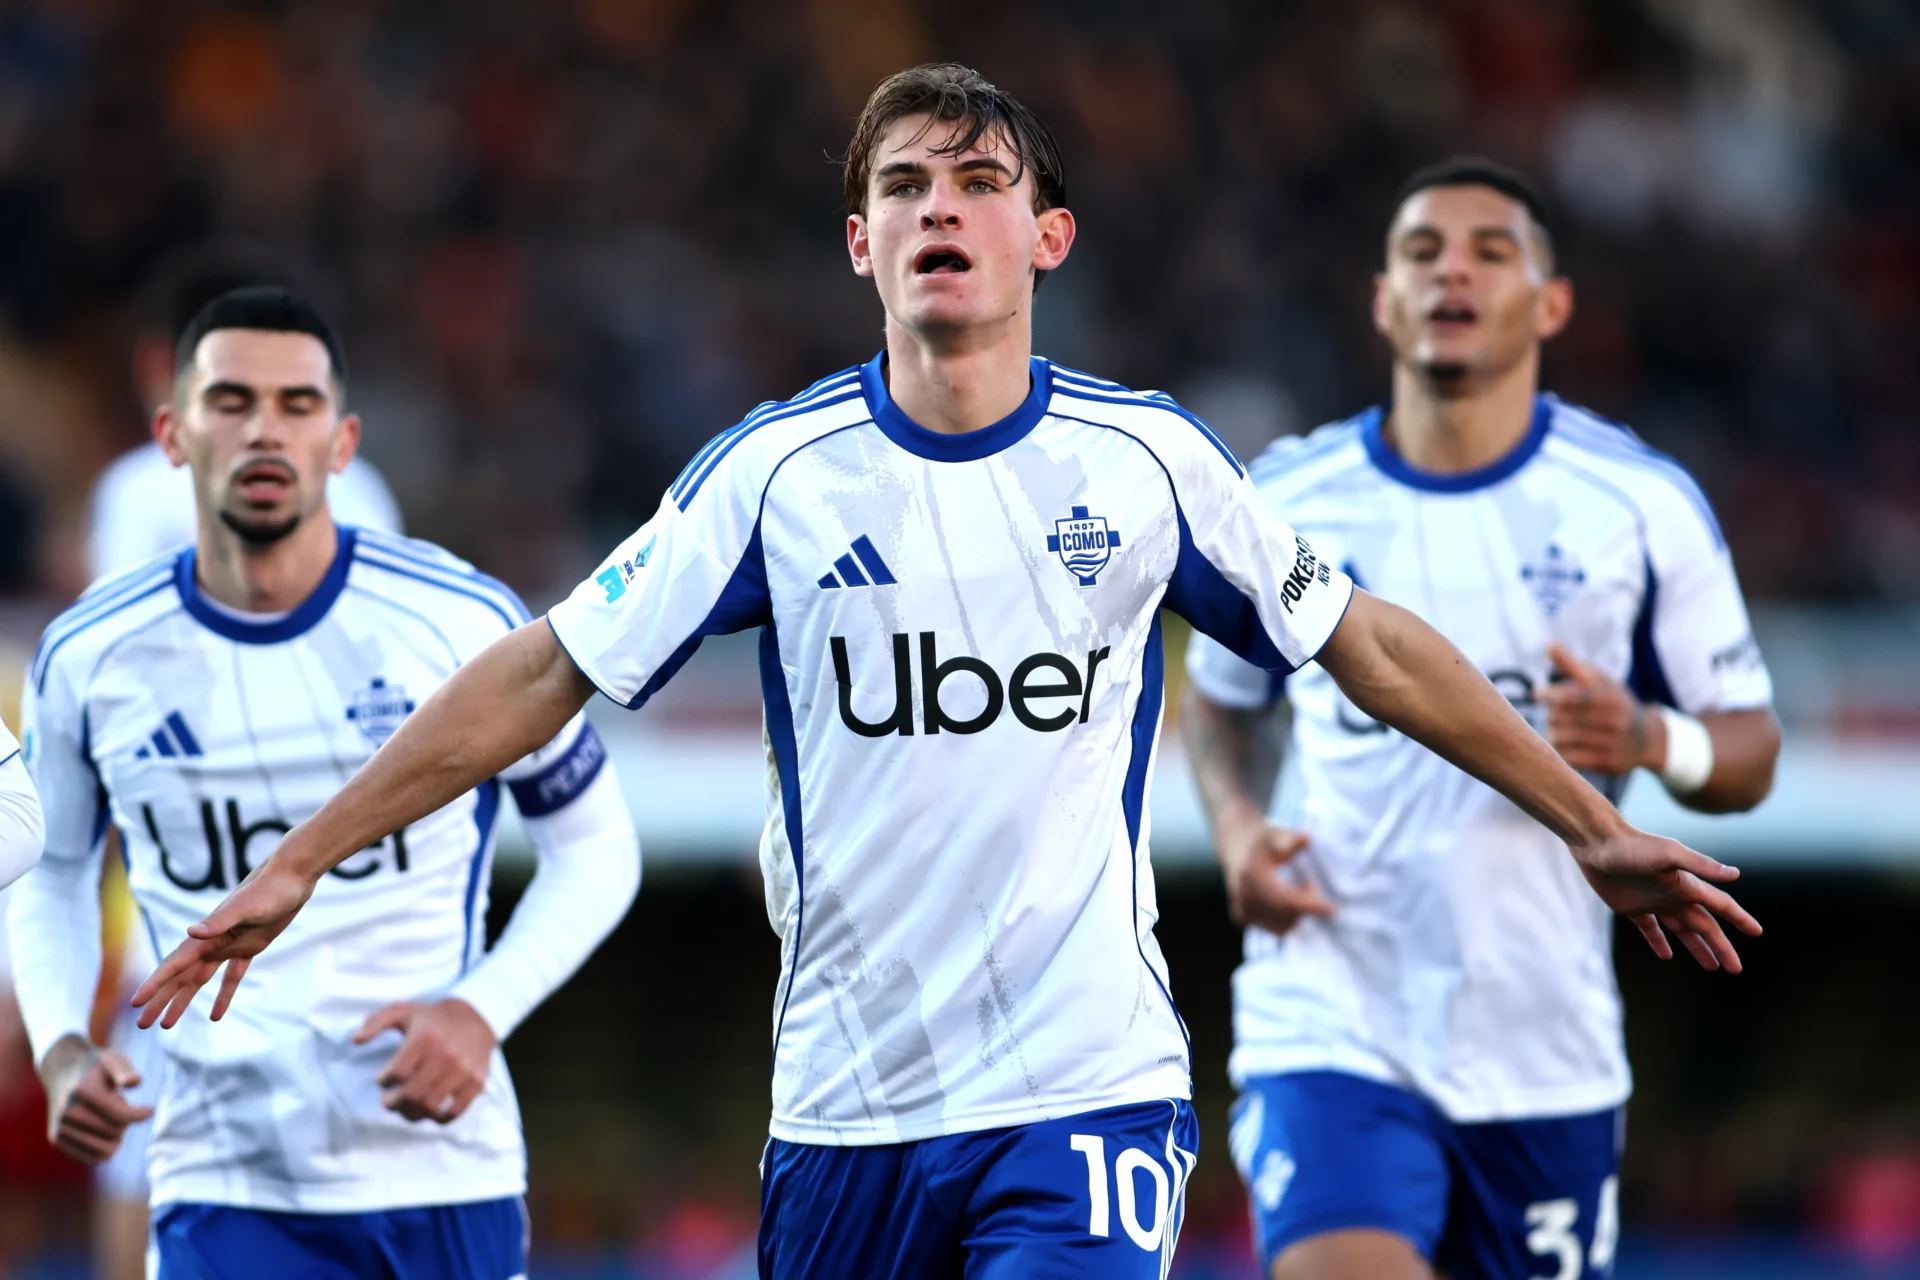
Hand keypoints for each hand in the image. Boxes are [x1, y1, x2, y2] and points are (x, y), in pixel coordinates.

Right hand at [38, 1035, 152, 1164]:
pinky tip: (102, 1132)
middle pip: (115, 1132)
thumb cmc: (95, 1066)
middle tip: (117, 1106)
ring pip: (105, 1150)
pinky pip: (90, 1159)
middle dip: (125, 1121)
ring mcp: (60, 1127)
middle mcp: (68, 1111)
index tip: (150, 1109)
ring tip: (109, 1119)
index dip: (141, 1114)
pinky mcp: (56, 1139)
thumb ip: (125, 1070)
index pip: (121, 1115)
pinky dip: (104, 1149)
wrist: (62, 1071)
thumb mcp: (113, 1060)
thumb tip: (134, 1082)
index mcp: (83, 1091)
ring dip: (115, 1137)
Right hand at [131, 853, 317, 1028]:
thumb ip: (219, 921)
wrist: (291, 877)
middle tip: (142, 1025)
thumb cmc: (269, 890)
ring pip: (199, 979)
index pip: (175, 965)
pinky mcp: (249, 947)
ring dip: (182, 1001)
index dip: (155, 984)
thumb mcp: (246, 907)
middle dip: (160, 1000)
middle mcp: (212, 943)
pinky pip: (231, 976)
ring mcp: (230, 946)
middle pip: (180, 977)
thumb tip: (191, 932)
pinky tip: (215, 1015)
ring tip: (166, 1024)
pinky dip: (223, 995)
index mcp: (207, 936)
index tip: (136, 1002)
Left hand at [353, 999, 496, 1123]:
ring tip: (406, 1108)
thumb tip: (355, 1041)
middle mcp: (446, 1055)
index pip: (397, 1073)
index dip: (384, 1081)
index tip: (382, 1080)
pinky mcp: (476, 1082)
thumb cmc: (433, 1017)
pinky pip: (455, 1111)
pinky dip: (440, 1118)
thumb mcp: (402, 1010)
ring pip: (431, 1105)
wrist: (478, 1017)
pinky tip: (431, 1112)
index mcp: (426, 1037)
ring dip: (412, 1113)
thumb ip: (375, 1022)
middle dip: (393, 1103)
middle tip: (388, 1101)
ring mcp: (463, 1071)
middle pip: (412, 1094)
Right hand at [1216, 801, 1333, 938]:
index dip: (1310, 906)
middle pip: (1285, 916)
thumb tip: (1307, 839)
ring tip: (1298, 891)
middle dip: (1305, 907)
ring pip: (1279, 927)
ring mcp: (1241, 909)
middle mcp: (1244, 897)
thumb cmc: (1263, 839)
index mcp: (1252, 877)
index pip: (1285, 900)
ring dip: (1296, 914)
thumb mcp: (1278, 834)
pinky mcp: (1241, 917)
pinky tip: (1286, 900)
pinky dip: (1285, 919)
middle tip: (1310, 885)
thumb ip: (1292, 838)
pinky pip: (1271, 927)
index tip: (1333, 909)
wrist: (1236, 844)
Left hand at [1538, 643, 1663, 774]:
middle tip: (1552, 715)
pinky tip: (1562, 747)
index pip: (1574, 695)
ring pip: (1563, 739)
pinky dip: (1561, 752)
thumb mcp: (1599, 681)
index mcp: (1609, 697)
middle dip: (1552, 715)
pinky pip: (1571, 759)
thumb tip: (1548, 644)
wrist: (1647, 738)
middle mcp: (1613, 720)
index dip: (1551, 694)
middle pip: (1563, 718)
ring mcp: (1611, 743)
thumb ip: (1571, 664)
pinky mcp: (1607, 763)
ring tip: (1554, 730)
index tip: (1537, 693)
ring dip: (1552, 734)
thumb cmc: (1613, 703)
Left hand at [1572, 826, 1760, 971]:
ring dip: (1697, 948)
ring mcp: (1653, 902)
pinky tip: (1667, 956)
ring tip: (1712, 967)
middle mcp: (1674, 895)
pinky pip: (1650, 930)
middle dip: (1721, 946)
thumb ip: (1700, 865)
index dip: (1740, 919)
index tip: (1757, 932)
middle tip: (1735, 969)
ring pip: (1682, 931)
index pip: (1721, 906)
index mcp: (1687, 885)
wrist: (1595, 842)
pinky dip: (1659, 943)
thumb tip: (1735, 874)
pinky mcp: (1631, 907)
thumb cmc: (1632, 846)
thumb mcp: (1669, 854)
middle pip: (1704, 926)